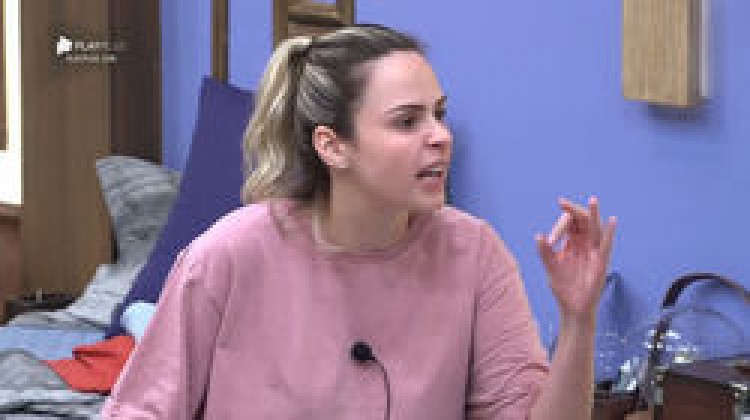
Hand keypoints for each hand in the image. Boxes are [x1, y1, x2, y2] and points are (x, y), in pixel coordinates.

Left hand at [536, 196, 616, 324]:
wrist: (572, 307)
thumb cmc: (563, 288)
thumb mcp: (551, 268)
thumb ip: (545, 253)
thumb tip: (538, 236)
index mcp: (572, 245)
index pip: (569, 225)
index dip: (563, 219)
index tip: (555, 211)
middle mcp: (583, 246)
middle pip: (582, 223)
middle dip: (574, 211)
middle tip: (562, 203)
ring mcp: (593, 253)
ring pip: (595, 229)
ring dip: (594, 215)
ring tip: (592, 200)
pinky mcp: (600, 262)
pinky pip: (606, 245)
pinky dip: (609, 233)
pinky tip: (611, 221)